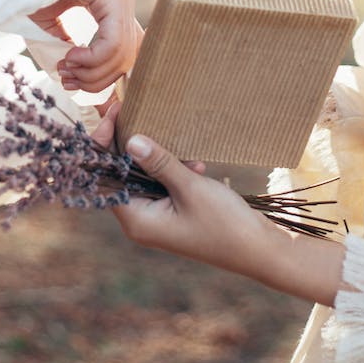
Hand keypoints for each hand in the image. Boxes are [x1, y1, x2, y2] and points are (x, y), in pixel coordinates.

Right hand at [29, 0, 141, 93]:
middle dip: (95, 79)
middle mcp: (122, 0)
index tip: (69, 81)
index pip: (123, 50)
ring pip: (121, 55)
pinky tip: (70, 56)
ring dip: (90, 72)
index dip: (100, 76)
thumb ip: (66, 45)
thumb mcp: (51, 22)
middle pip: (126, 59)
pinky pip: (113, 43)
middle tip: (66, 78)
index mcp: (112, 4)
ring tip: (64, 66)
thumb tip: (76, 76)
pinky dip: (92, 59)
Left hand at [113, 135, 344, 306]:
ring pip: (144, 178)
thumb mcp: (190, 188)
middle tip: (134, 111)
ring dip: (159, 159)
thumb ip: (159, 163)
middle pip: (122, 175)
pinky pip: (163, 185)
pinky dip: (175, 171)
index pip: (105, 178)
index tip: (113, 115)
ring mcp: (158, 218)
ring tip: (183, 152)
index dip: (104, 145)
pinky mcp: (174, 213)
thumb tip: (131, 140)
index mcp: (137, 220)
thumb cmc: (224, 224)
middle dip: (131, 146)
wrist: (259, 250)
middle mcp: (142, 221)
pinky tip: (198, 167)